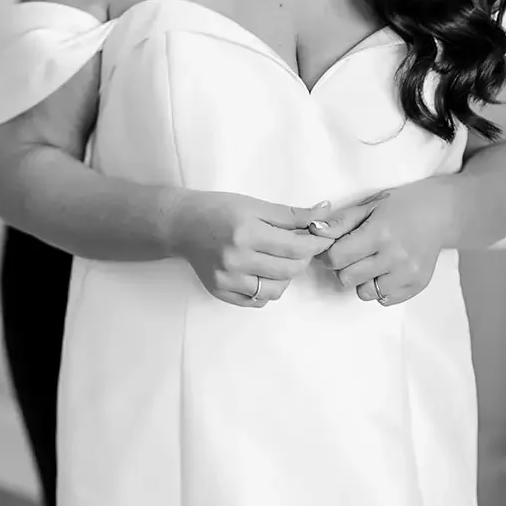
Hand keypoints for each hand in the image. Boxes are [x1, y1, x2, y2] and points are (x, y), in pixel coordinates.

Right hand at [171, 190, 334, 307]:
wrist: (181, 225)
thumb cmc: (217, 209)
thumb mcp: (254, 205)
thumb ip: (290, 214)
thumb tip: (325, 213)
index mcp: (246, 232)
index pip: (295, 248)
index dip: (316, 244)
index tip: (322, 238)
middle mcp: (236, 259)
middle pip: (289, 270)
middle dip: (302, 259)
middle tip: (298, 247)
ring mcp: (227, 279)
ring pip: (276, 290)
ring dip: (285, 277)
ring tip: (278, 261)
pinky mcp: (221, 292)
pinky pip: (257, 301)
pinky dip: (266, 290)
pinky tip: (261, 273)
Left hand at [311, 183, 455, 305]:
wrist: (441, 213)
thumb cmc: (401, 205)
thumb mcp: (369, 206)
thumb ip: (340, 222)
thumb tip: (314, 232)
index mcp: (379, 233)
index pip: (337, 258)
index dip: (328, 254)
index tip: (333, 248)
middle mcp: (395, 257)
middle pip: (347, 278)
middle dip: (343, 267)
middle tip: (352, 254)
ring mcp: (408, 274)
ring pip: (364, 293)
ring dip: (360, 280)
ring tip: (369, 263)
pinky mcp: (416, 286)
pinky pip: (384, 300)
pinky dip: (378, 289)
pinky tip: (384, 271)